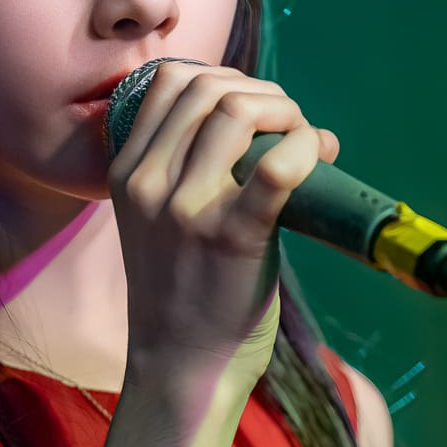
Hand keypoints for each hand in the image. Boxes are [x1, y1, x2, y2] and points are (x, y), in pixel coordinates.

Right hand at [107, 62, 339, 392]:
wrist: (181, 369)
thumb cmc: (184, 295)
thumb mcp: (157, 222)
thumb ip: (189, 170)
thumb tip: (278, 121)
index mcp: (127, 174)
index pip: (168, 80)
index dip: (222, 77)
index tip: (253, 108)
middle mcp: (150, 184)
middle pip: (208, 87)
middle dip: (262, 92)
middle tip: (289, 126)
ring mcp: (187, 210)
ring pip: (238, 110)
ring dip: (286, 111)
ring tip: (305, 141)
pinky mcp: (232, 237)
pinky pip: (277, 165)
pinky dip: (307, 146)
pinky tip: (319, 156)